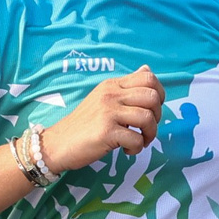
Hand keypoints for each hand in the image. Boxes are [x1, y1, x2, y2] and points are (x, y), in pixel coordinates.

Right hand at [42, 66, 163, 172]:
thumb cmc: (84, 124)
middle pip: (152, 97)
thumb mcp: (103, 97)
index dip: (160, 94)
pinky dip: (136, 148)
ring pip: (148, 118)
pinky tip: (126, 150)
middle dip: (157, 117)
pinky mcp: (106, 132)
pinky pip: (136, 139)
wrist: (58, 143)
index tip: (152, 110)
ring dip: (150, 135)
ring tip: (139, 141)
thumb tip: (146, 68)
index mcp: (112, 85)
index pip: (148, 77)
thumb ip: (125, 86)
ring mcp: (108, 112)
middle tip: (146, 129)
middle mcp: (111, 94)